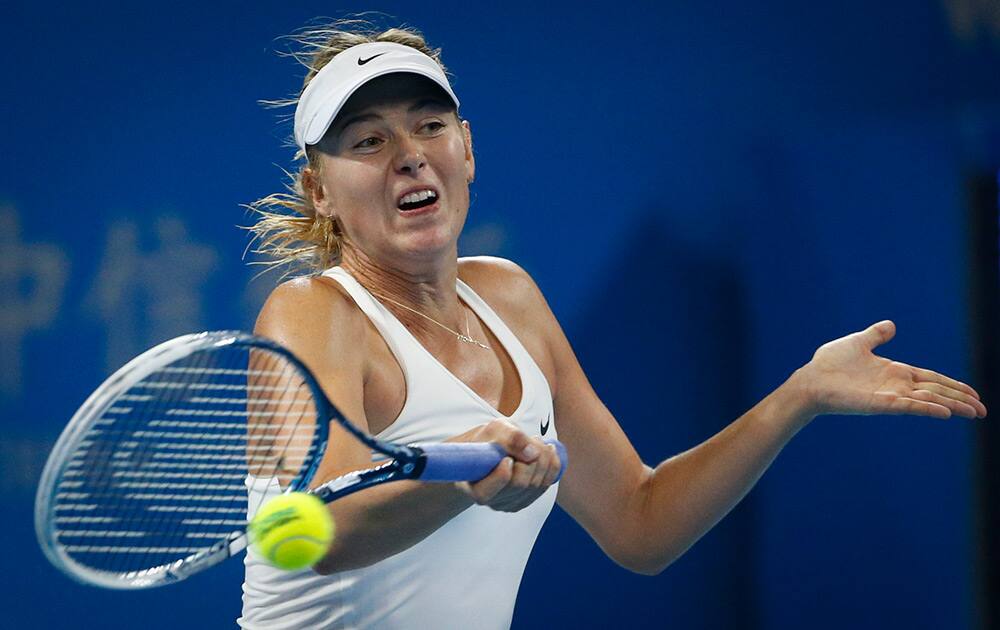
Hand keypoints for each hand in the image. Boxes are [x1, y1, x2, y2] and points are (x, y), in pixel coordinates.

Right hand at [449, 419, 560, 511]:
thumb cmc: (488, 440)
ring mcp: (509, 503)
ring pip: (535, 486)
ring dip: (544, 460)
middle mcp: (491, 500)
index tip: (507, 458)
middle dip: (532, 459)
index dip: (500, 476)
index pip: (485, 492)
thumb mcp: (495, 430)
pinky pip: (544, 487)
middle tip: (534, 438)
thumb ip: (511, 438)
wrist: (490, 448)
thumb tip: (532, 453)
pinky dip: (551, 467)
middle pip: (518, 484)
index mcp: (473, 486)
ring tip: (538, 441)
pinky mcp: (524, 500)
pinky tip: (548, 452)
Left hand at [794, 320, 987, 419]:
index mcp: (895, 372)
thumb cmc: (829, 364)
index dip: (953, 385)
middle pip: (936, 392)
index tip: (974, 394)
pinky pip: (909, 406)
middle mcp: (896, 386)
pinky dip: (927, 408)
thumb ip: (876, 335)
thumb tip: (891, 324)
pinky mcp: (880, 404)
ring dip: (952, 405)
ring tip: (974, 412)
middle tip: (983, 410)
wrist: (810, 380)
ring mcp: (889, 396)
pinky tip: (946, 412)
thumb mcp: (858, 342)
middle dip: (960, 399)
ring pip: (928, 400)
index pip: (932, 379)